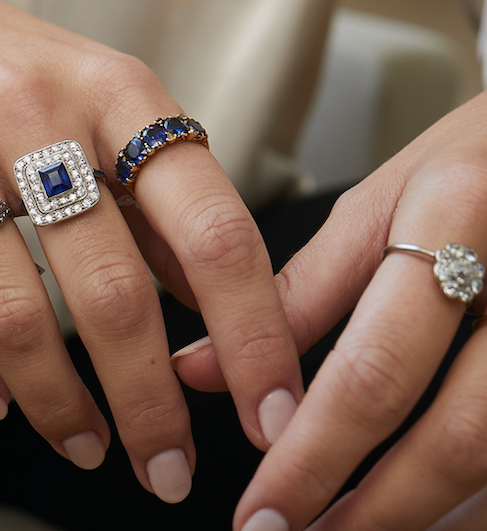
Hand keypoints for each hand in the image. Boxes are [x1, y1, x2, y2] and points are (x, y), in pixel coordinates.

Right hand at [0, 0, 302, 501]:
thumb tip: (217, 306)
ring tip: (83, 444)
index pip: (213, 228)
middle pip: (111, 292)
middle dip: (150, 404)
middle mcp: (31, 112)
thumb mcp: (103, 101)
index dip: (255, 334)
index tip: (274, 415)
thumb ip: (160, 198)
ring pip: (8, 311)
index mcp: (116, 93)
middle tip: (168, 470)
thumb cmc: (7, 71)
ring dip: (55, 403)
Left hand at [175, 91, 486, 527]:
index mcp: (454, 216)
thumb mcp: (379, 207)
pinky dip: (474, 496)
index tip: (261, 512)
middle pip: (453, 436)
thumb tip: (201, 368)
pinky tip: (428, 511)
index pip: (374, 367)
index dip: (313, 456)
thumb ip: (297, 295)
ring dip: (423, 516)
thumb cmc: (468, 165)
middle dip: (370, 511)